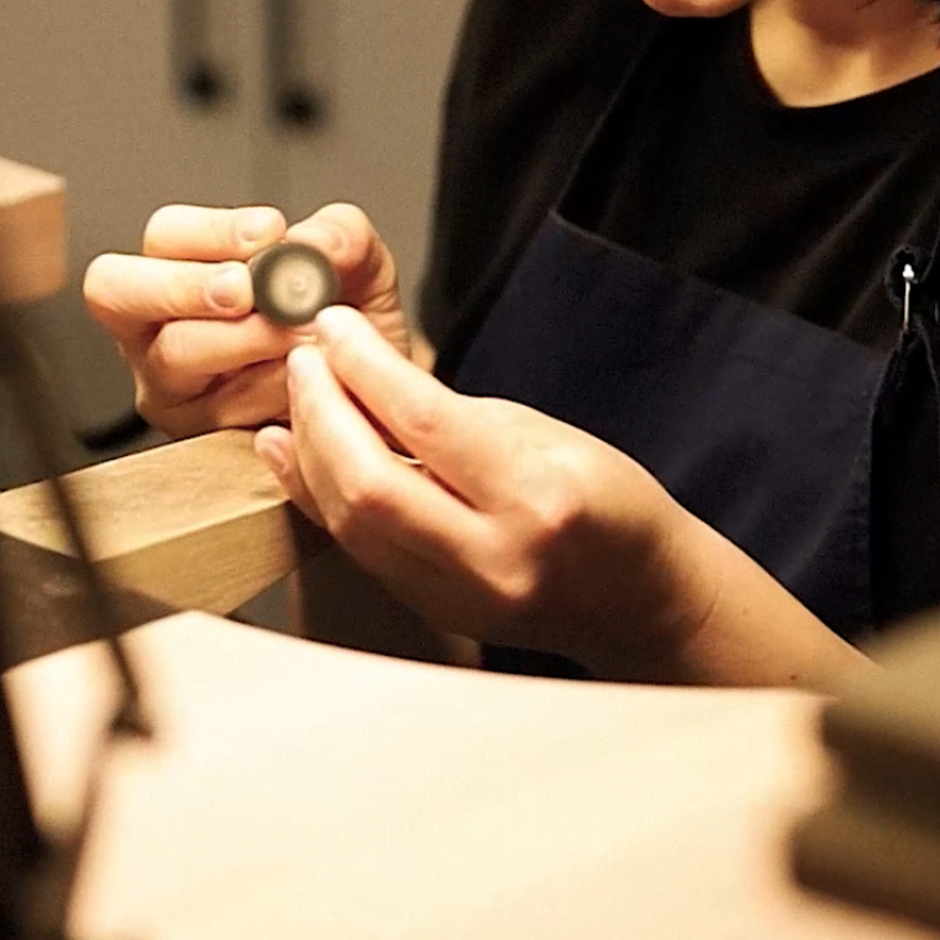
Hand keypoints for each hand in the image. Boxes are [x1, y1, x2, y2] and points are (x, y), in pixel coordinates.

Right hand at [83, 203, 408, 439]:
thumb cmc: (349, 327)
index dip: (211, 232)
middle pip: (114, 289)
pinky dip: (266, 388)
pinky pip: (214, 408)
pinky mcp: (193, 432)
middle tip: (246, 291)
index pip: (165, 235)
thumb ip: (339, 236)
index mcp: (184, 265)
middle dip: (185, 284)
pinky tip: (300, 379)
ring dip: (244, 338)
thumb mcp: (359, 265)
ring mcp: (169, 382)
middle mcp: (158, 323)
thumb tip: (308, 243)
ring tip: (302, 334)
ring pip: (173, 353)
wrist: (374, 398)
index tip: (269, 235)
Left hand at [255, 305, 713, 675]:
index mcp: (537, 499)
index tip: (335, 326)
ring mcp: (461, 597)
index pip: (425, 422)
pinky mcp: (434, 613)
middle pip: (369, 484)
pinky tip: (299, 454)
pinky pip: (359, 549)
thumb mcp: (545, 435)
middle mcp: (494, 558)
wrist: (641, 598)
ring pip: (351, 524)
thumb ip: (451, 416)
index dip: (366, 366)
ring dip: (310, 453)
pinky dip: (320, 496)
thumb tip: (361, 378)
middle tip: (304, 359)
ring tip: (299, 398)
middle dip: (321, 411)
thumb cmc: (606, 501)